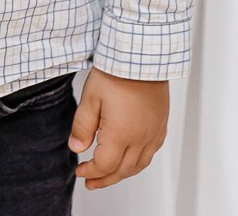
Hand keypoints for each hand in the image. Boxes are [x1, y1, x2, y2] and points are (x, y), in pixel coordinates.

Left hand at [70, 70, 168, 189]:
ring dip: (122, 173)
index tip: (80, 170)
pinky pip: (152, 152)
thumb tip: (76, 147)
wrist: (144, 54)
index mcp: (121, 134)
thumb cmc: (118, 72)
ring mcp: (153, 131)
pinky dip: (139, 161)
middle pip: (122, 170)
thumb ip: (82, 126)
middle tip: (91, 182)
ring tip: (109, 175)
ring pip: (139, 165)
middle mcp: (141, 137)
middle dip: (104, 180)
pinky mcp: (161, 124)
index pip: (104, 165)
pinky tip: (132, 158)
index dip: (90, 171)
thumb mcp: (90, 98)